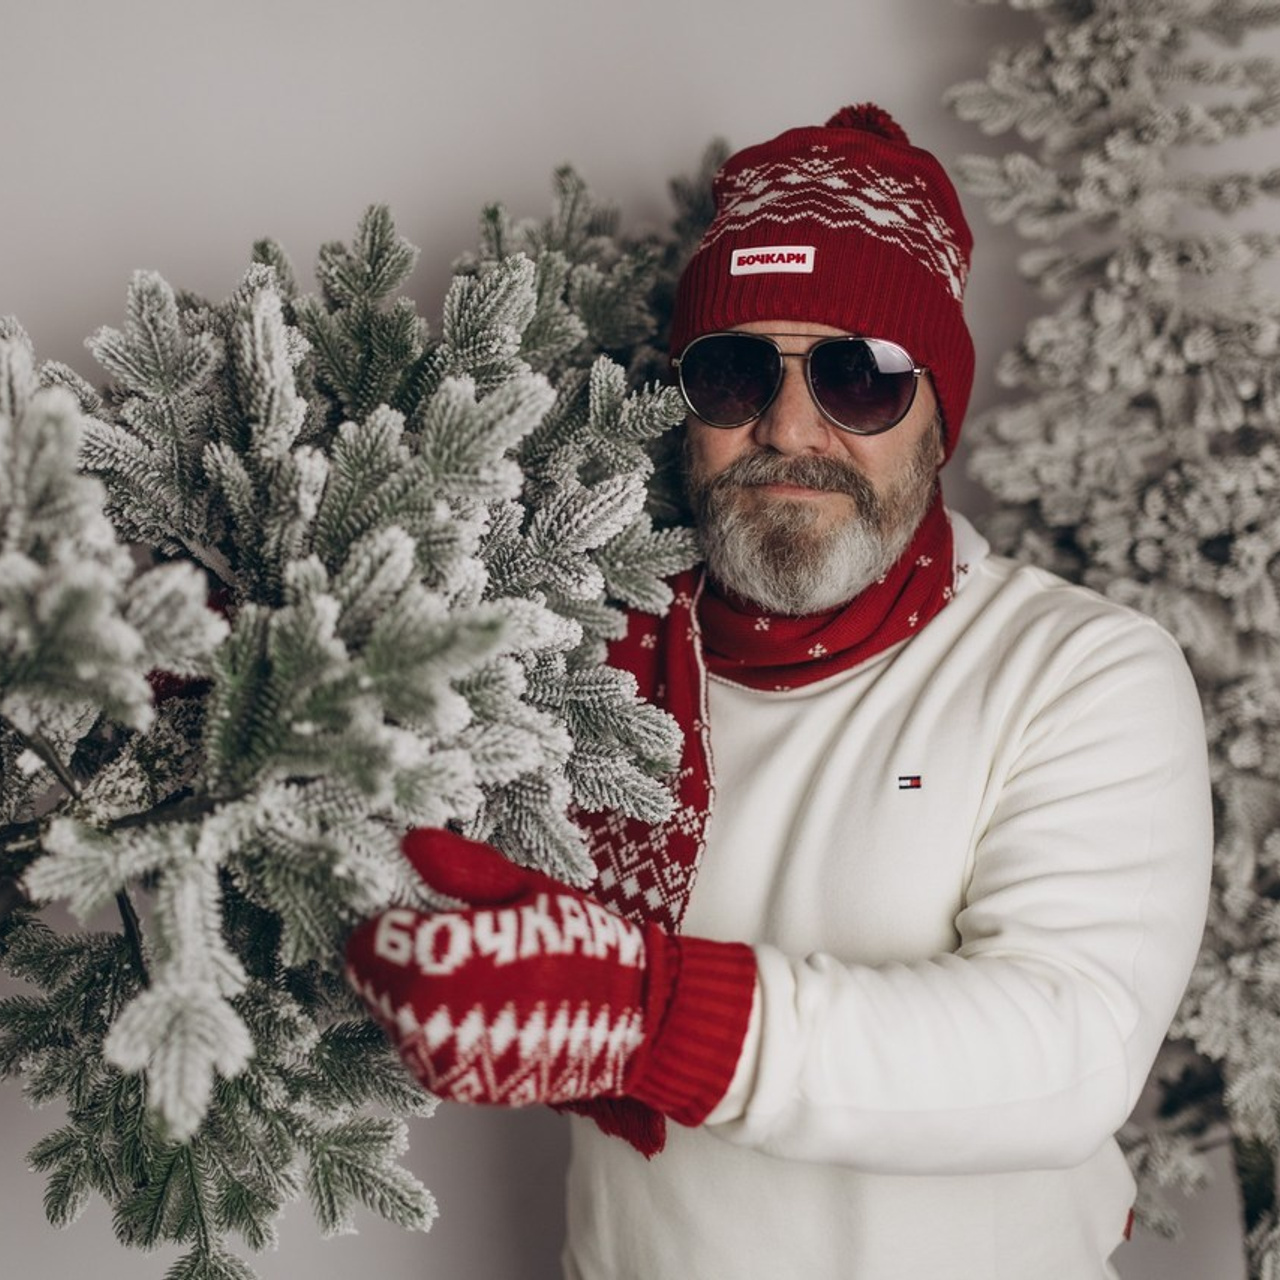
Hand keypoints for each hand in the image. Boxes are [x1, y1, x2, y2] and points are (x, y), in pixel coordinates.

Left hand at [344, 829, 755, 1123]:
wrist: (633, 1025)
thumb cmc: (583, 944)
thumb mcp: (529, 889)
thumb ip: (463, 867)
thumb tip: (410, 841)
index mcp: (450, 958)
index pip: (373, 940)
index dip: (391, 920)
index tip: (413, 909)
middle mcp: (432, 1018)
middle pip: (372, 978)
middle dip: (395, 955)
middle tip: (439, 935)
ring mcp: (439, 1060)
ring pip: (388, 1015)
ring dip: (409, 991)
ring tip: (464, 970)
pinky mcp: (451, 1087)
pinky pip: (413, 1047)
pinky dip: (429, 1024)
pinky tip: (473, 1004)